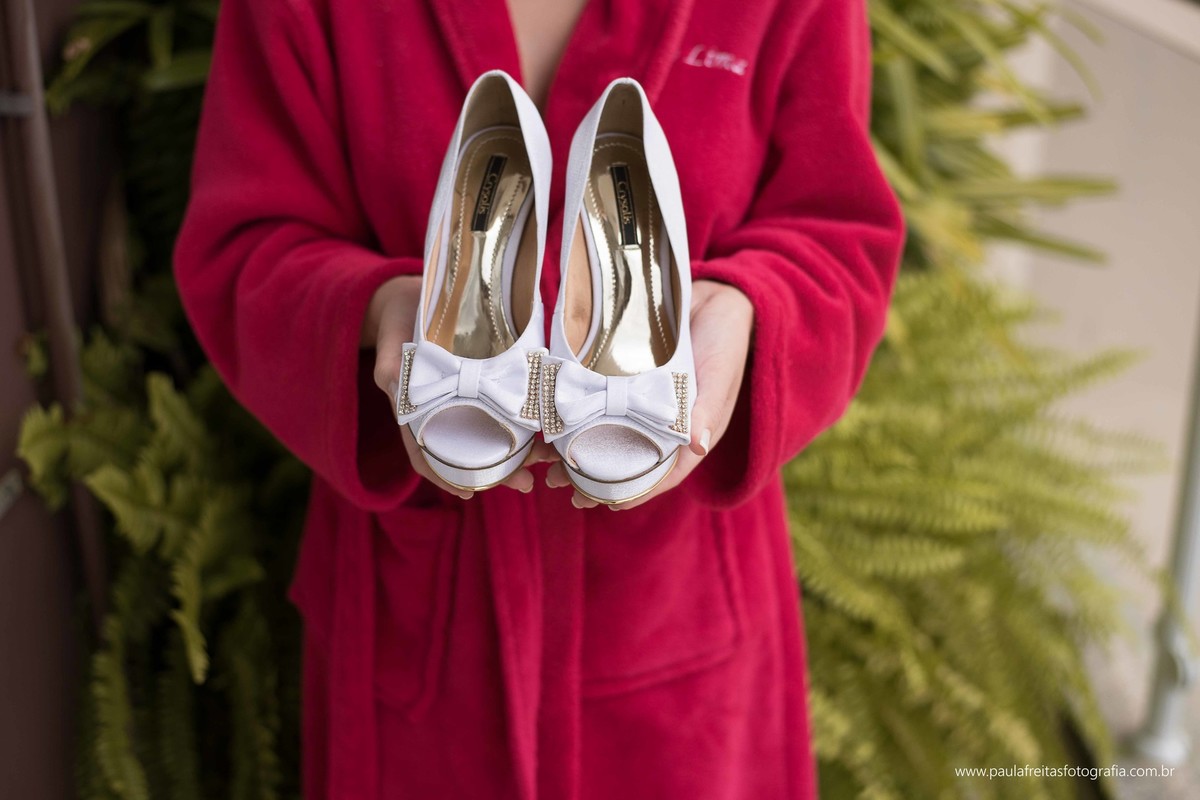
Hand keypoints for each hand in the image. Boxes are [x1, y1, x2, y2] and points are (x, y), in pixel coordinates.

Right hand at [364, 276, 553, 498]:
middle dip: (496, 470)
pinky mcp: (485, 380)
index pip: (426, 454)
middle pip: (467, 451)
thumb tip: (391, 381)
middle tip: (525, 482)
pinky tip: (543, 429)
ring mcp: (464, 397)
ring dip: (518, 450)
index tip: (469, 494)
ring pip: (491, 432)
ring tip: (544, 461)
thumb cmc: (400, 316)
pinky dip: (522, 421)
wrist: (418, 291)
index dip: (445, 476)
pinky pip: (505, 407)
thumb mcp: (392, 338)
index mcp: (415, 410)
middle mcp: (441, 410)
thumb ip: (391, 365)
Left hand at [546, 279, 754, 509]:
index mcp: (688, 433)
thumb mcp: (719, 373)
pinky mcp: (623, 378)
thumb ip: (707, 408)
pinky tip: (547, 416)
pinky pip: (596, 399)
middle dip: (590, 473)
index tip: (606, 505)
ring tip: (541, 458)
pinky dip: (573, 411)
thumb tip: (698, 445)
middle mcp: (660, 423)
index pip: (659, 472)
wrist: (718, 296)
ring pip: (603, 432)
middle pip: (623, 457)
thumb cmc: (726, 339)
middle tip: (557, 482)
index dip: (634, 491)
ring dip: (573, 445)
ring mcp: (640, 401)